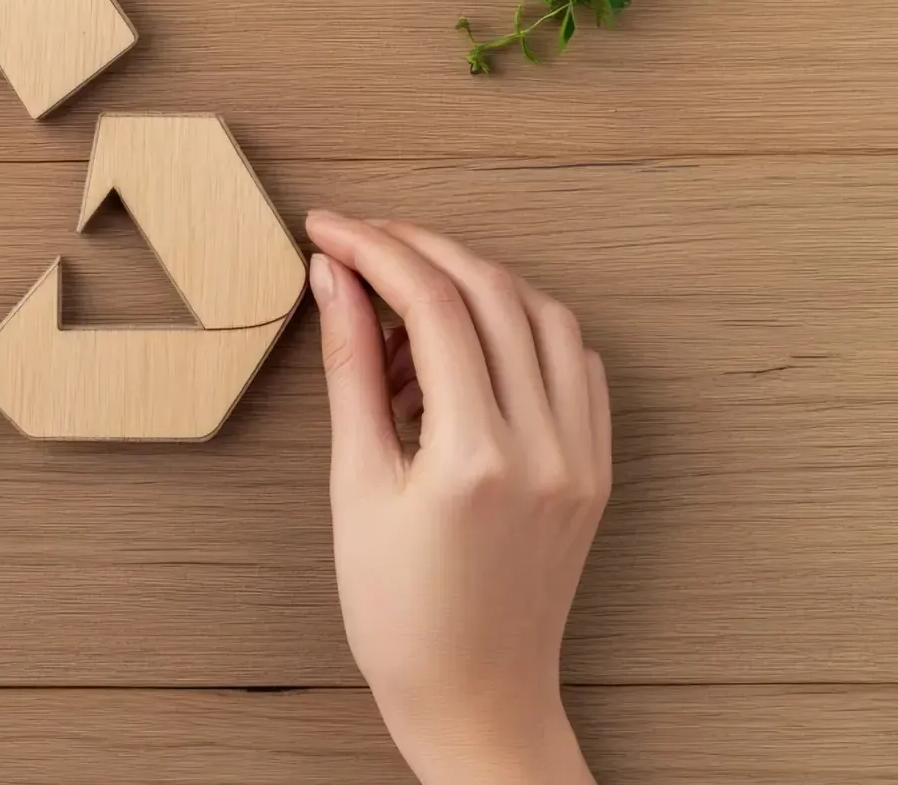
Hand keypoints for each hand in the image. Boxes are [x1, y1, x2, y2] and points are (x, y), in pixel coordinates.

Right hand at [305, 210, 609, 784]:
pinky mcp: (597, 467)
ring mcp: (582, 456)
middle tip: (358, 240)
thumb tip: (333, 280)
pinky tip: (469, 345)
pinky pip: (574, 363)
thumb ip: (350, 371)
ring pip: (543, 315)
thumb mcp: (355, 486)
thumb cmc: (399, 612)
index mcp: (474, 456)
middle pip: (490, 293)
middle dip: (419, 249)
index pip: (430, 306)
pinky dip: (523, 327)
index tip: (327, 229)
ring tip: (406, 303)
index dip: (374, 249)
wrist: (473, 694)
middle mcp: (544, 446)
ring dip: (474, 282)